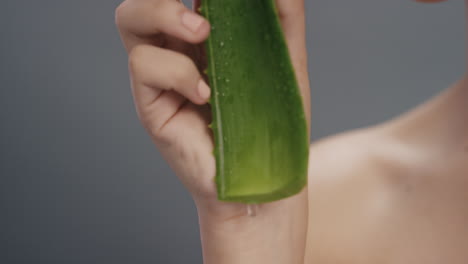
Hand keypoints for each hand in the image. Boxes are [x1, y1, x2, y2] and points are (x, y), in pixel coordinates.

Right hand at [115, 0, 309, 216]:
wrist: (263, 177)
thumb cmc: (273, 123)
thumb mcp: (286, 62)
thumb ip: (284, 19)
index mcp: (203, 39)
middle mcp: (175, 52)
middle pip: (142, 2)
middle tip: (204, 14)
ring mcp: (160, 78)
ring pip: (130, 21)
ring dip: (163, 14)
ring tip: (203, 33)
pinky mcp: (151, 105)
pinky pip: (144, 66)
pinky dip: (176, 70)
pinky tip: (205, 92)